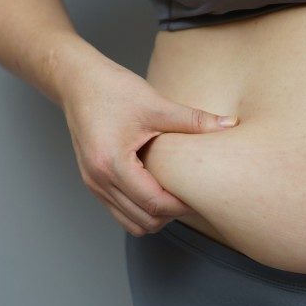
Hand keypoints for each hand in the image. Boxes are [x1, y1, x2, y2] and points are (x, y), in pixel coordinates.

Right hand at [59, 58, 239, 235]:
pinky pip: (120, 210)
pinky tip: (156, 185)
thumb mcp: (155, 104)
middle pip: (143, 221)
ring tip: (174, 192)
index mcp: (112, 164)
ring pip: (131, 222)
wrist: (76, 82)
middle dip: (171, 214)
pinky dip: (141, 207)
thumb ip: (193, 120)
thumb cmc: (111, 89)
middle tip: (192, 194)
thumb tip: (229, 125)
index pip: (154, 204)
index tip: (201, 193)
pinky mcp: (93, 181)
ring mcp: (93, 184)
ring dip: (155, 214)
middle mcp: (99, 180)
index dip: (182, 205)